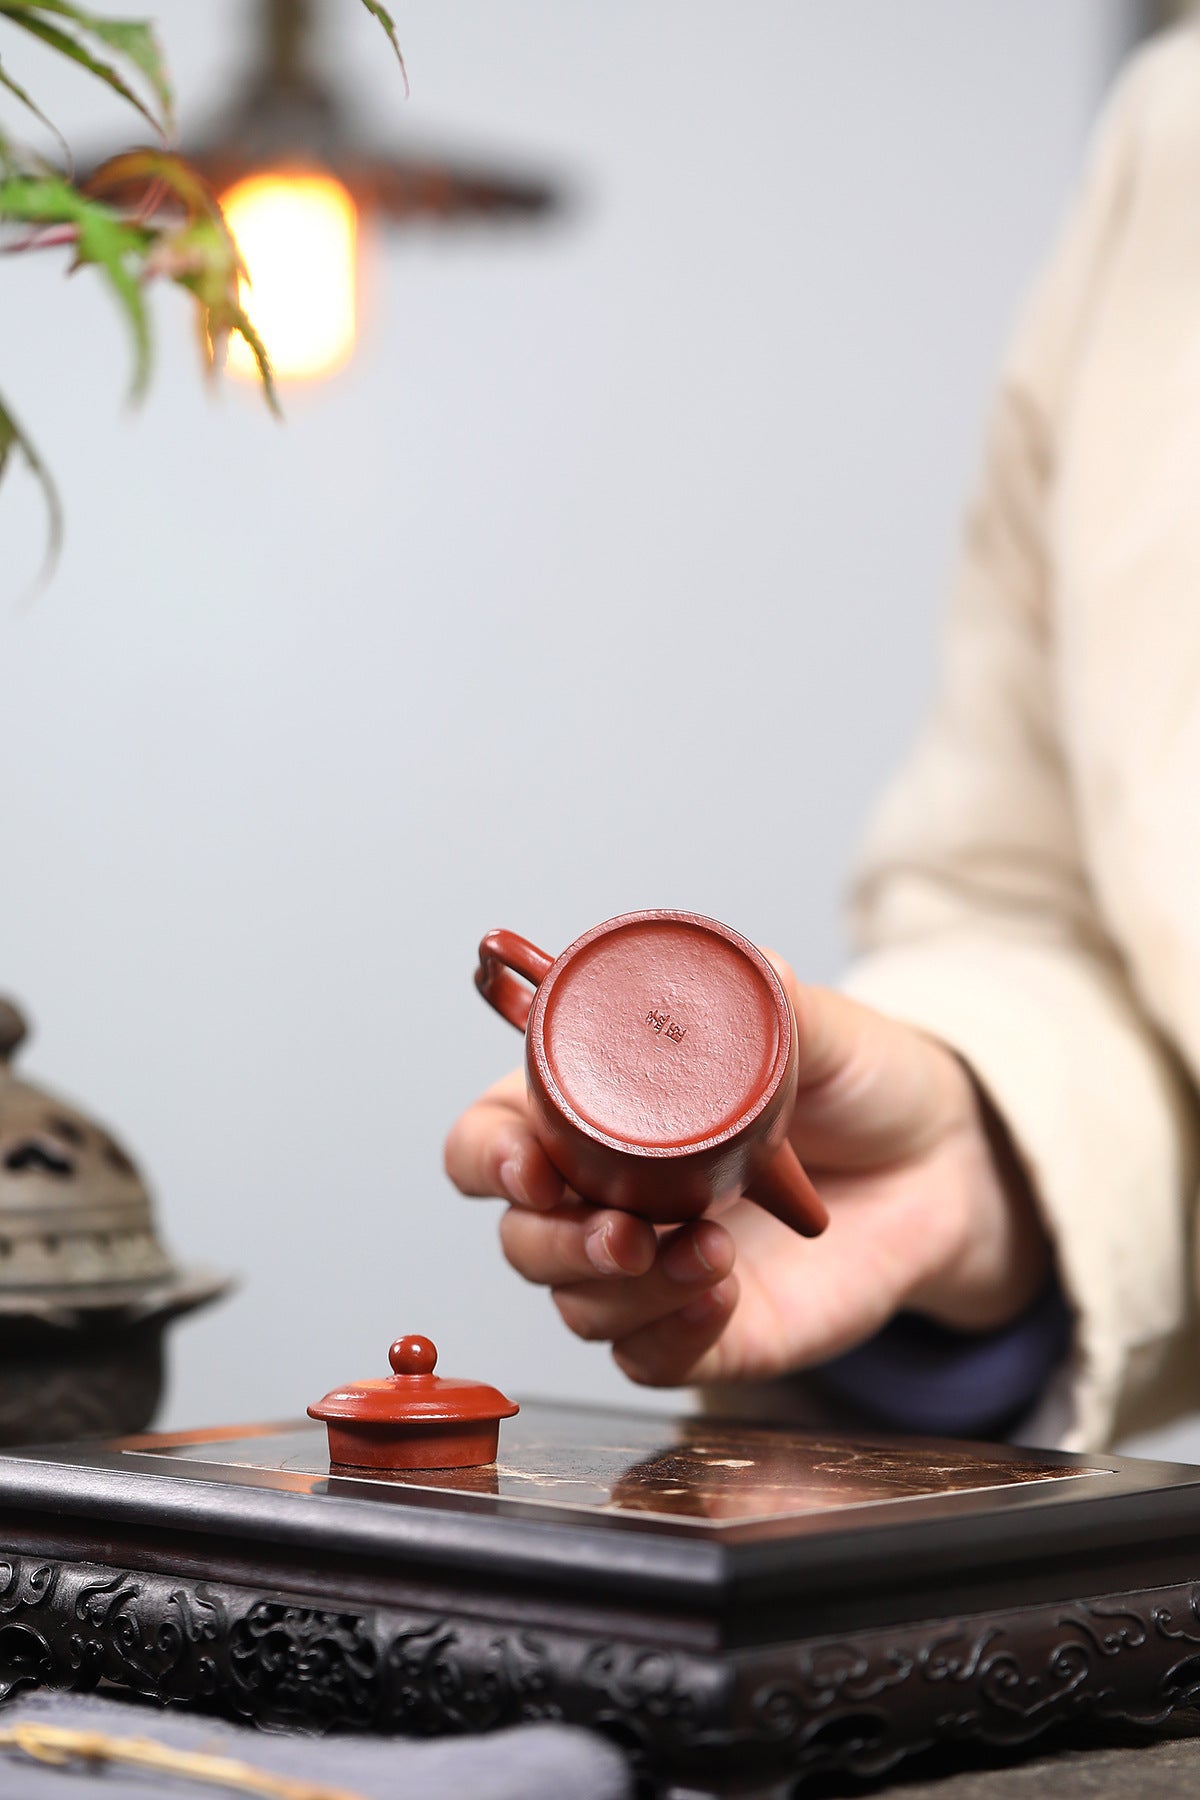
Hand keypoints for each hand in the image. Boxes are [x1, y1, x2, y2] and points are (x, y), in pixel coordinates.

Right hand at [443, 957, 1050, 1387]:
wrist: (944, 1161)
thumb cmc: (860, 1081)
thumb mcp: (816, 1024)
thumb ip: (768, 996)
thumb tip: (731, 970)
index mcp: (597, 1109)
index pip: (491, 1139)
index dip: (490, 1158)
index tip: (531, 1165)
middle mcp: (609, 1193)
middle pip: (521, 1239)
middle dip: (555, 1244)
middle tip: (625, 1231)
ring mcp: (654, 1267)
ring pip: (578, 1306)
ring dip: (626, 1289)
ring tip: (709, 1252)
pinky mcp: (709, 1328)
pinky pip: (648, 1359)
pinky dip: (670, 1336)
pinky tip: (720, 1295)